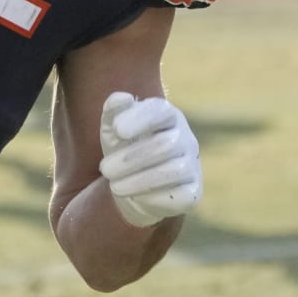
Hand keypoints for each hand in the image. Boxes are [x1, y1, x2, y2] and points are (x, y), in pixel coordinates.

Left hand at [98, 91, 201, 227]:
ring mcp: (193, 165)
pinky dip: (155, 197)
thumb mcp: (112, 130)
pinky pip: (181, 195)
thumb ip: (113, 110)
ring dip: (139, 180)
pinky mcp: (193, 192)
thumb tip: (121, 99)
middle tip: (104, 169)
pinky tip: (136, 197)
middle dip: (130, 159)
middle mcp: (185, 138)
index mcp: (168, 116)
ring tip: (113, 186)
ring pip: (173, 171)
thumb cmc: (124, 149)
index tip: (118, 130)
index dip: (140, 119)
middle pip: (164, 145)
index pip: (160, 110)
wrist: (134, 186)